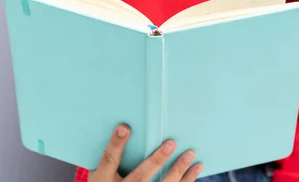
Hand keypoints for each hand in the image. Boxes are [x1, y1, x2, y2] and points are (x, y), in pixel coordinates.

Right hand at [88, 124, 202, 181]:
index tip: (124, 127)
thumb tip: (121, 123)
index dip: (116, 144)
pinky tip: (196, 167)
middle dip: (156, 161)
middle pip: (140, 176)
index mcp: (104, 180)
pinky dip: (188, 179)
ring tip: (190, 154)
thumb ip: (111, 156)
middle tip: (170, 143)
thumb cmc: (108, 181)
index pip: (109, 160)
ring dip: (178, 170)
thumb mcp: (101, 173)